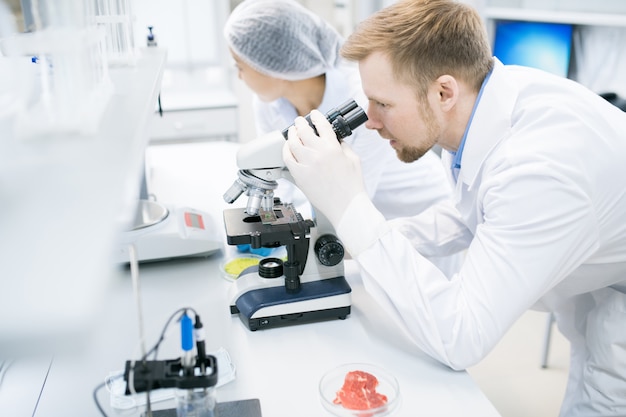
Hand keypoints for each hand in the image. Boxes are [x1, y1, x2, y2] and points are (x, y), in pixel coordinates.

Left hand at [282, 109, 365, 227]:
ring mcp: (306, 165)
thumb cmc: (352, 186)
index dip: (316, 116)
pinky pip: (287, 159)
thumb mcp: (354, 159)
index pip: (321, 124)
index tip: (314, 114)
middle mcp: (318, 153)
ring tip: (292, 132)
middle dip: (300, 122)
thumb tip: (335, 139)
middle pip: (303, 130)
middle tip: (299, 121)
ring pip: (292, 142)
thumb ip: (343, 146)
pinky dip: (286, 150)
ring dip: (291, 134)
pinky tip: (287, 148)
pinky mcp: (299, 176)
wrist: (346, 206)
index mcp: (333, 147)